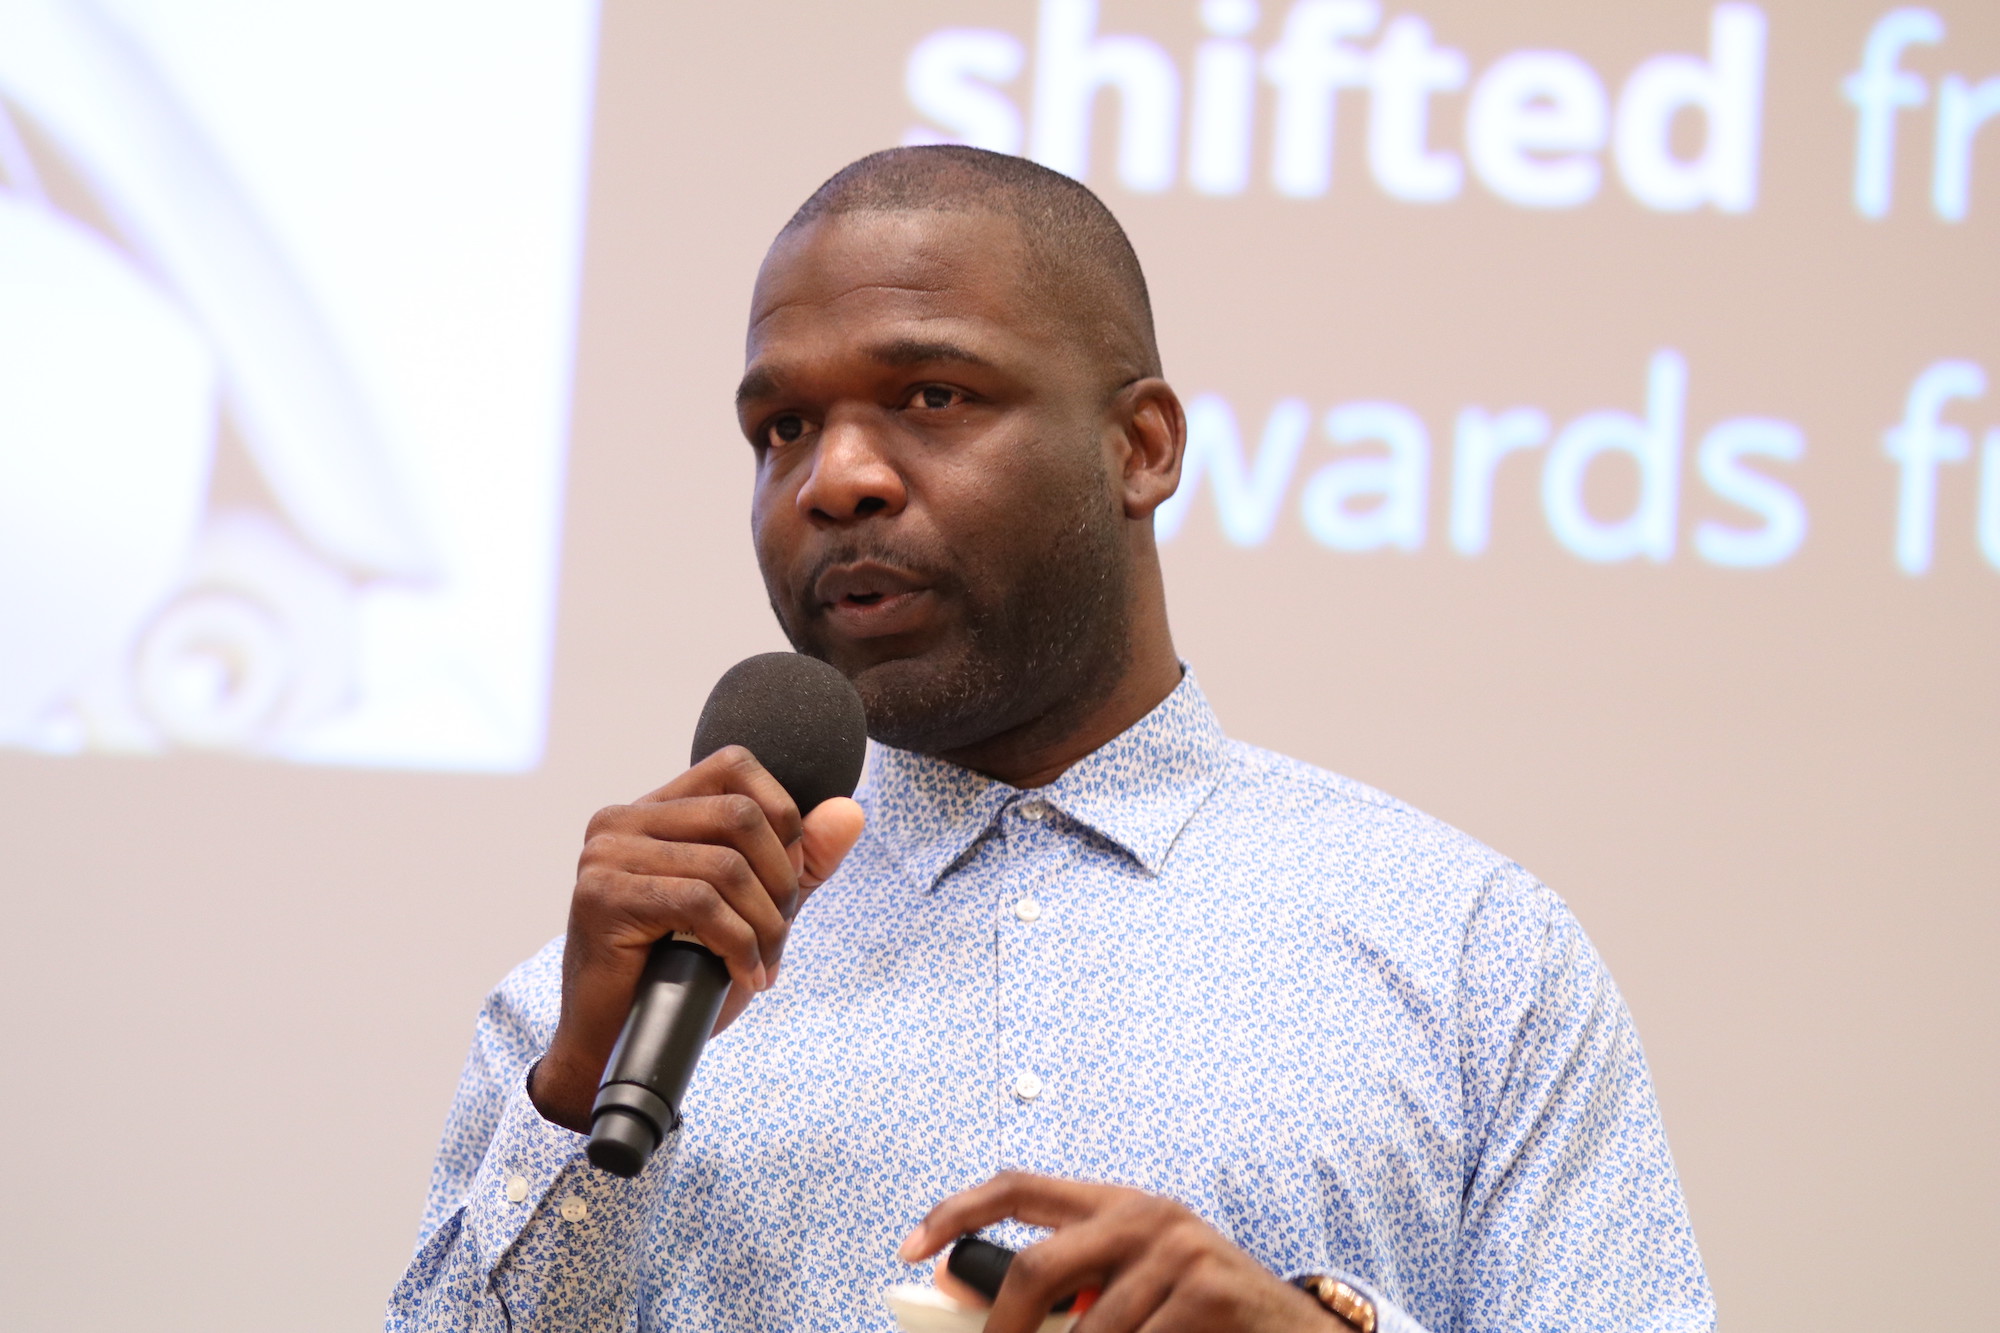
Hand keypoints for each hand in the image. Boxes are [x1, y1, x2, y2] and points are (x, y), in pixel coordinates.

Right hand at [527, 745, 865, 1131]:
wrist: (619, 1045)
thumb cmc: (682, 977)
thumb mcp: (755, 909)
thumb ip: (801, 861)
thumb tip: (851, 811)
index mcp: (653, 811)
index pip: (734, 767)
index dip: (782, 816)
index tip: (786, 880)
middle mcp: (622, 821)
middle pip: (741, 815)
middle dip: (781, 880)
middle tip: (780, 934)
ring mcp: (607, 856)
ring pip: (727, 865)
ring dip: (765, 924)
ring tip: (764, 963)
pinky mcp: (603, 897)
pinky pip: (701, 904)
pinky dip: (740, 945)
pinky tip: (746, 975)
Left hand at [899, 1172, 1338, 1331]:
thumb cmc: (1196, 1313)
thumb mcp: (1129, 1283)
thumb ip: (1065, 1284)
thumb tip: (964, 1297)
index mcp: (1114, 1203)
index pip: (1017, 1186)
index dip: (955, 1212)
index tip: (910, 1250)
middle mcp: (1144, 1214)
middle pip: (1037, 1266)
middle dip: (1002, 1328)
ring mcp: (1179, 1250)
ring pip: (1088, 1330)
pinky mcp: (1209, 1290)